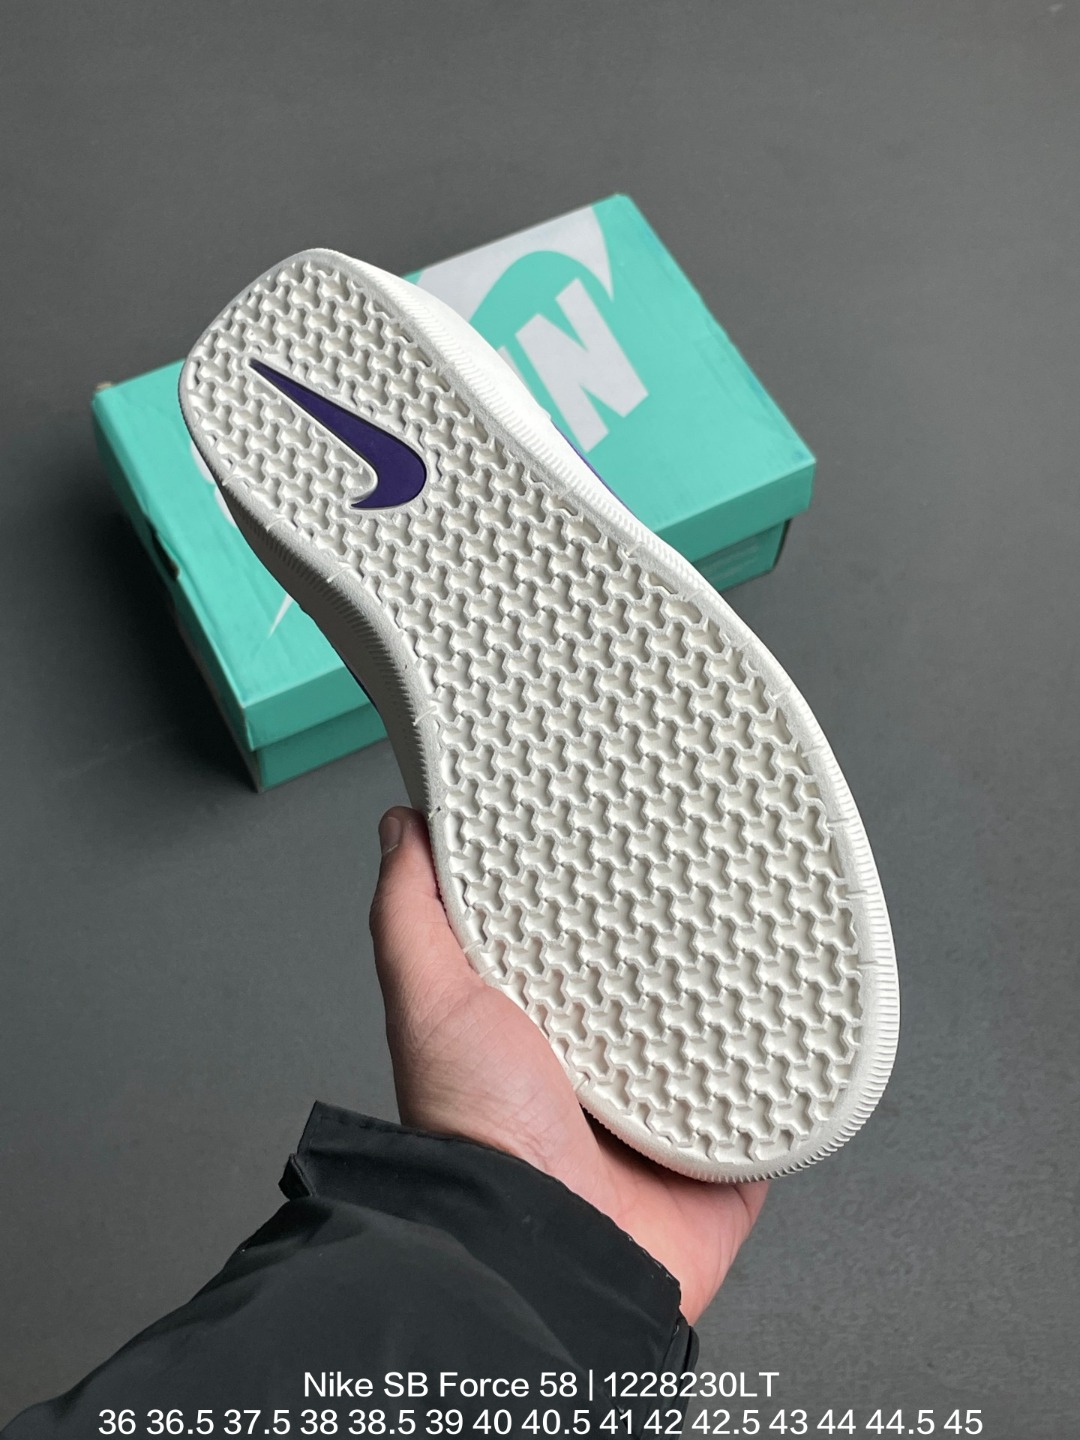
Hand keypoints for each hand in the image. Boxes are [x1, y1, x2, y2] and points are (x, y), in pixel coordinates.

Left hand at [369, 807, 766, 1322]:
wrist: (544, 1248)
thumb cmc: (475, 1133)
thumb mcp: (430, 1001)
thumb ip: (411, 914)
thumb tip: (402, 828)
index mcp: (537, 1026)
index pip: (573, 938)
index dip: (591, 891)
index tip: (616, 834)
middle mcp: (602, 1066)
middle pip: (653, 982)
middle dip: (678, 935)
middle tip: (708, 870)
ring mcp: (665, 1111)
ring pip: (719, 1031)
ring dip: (742, 994)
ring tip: (770, 926)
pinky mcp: (724, 1153)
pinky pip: (775, 1098)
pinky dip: (793, 1065)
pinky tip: (810, 1014)